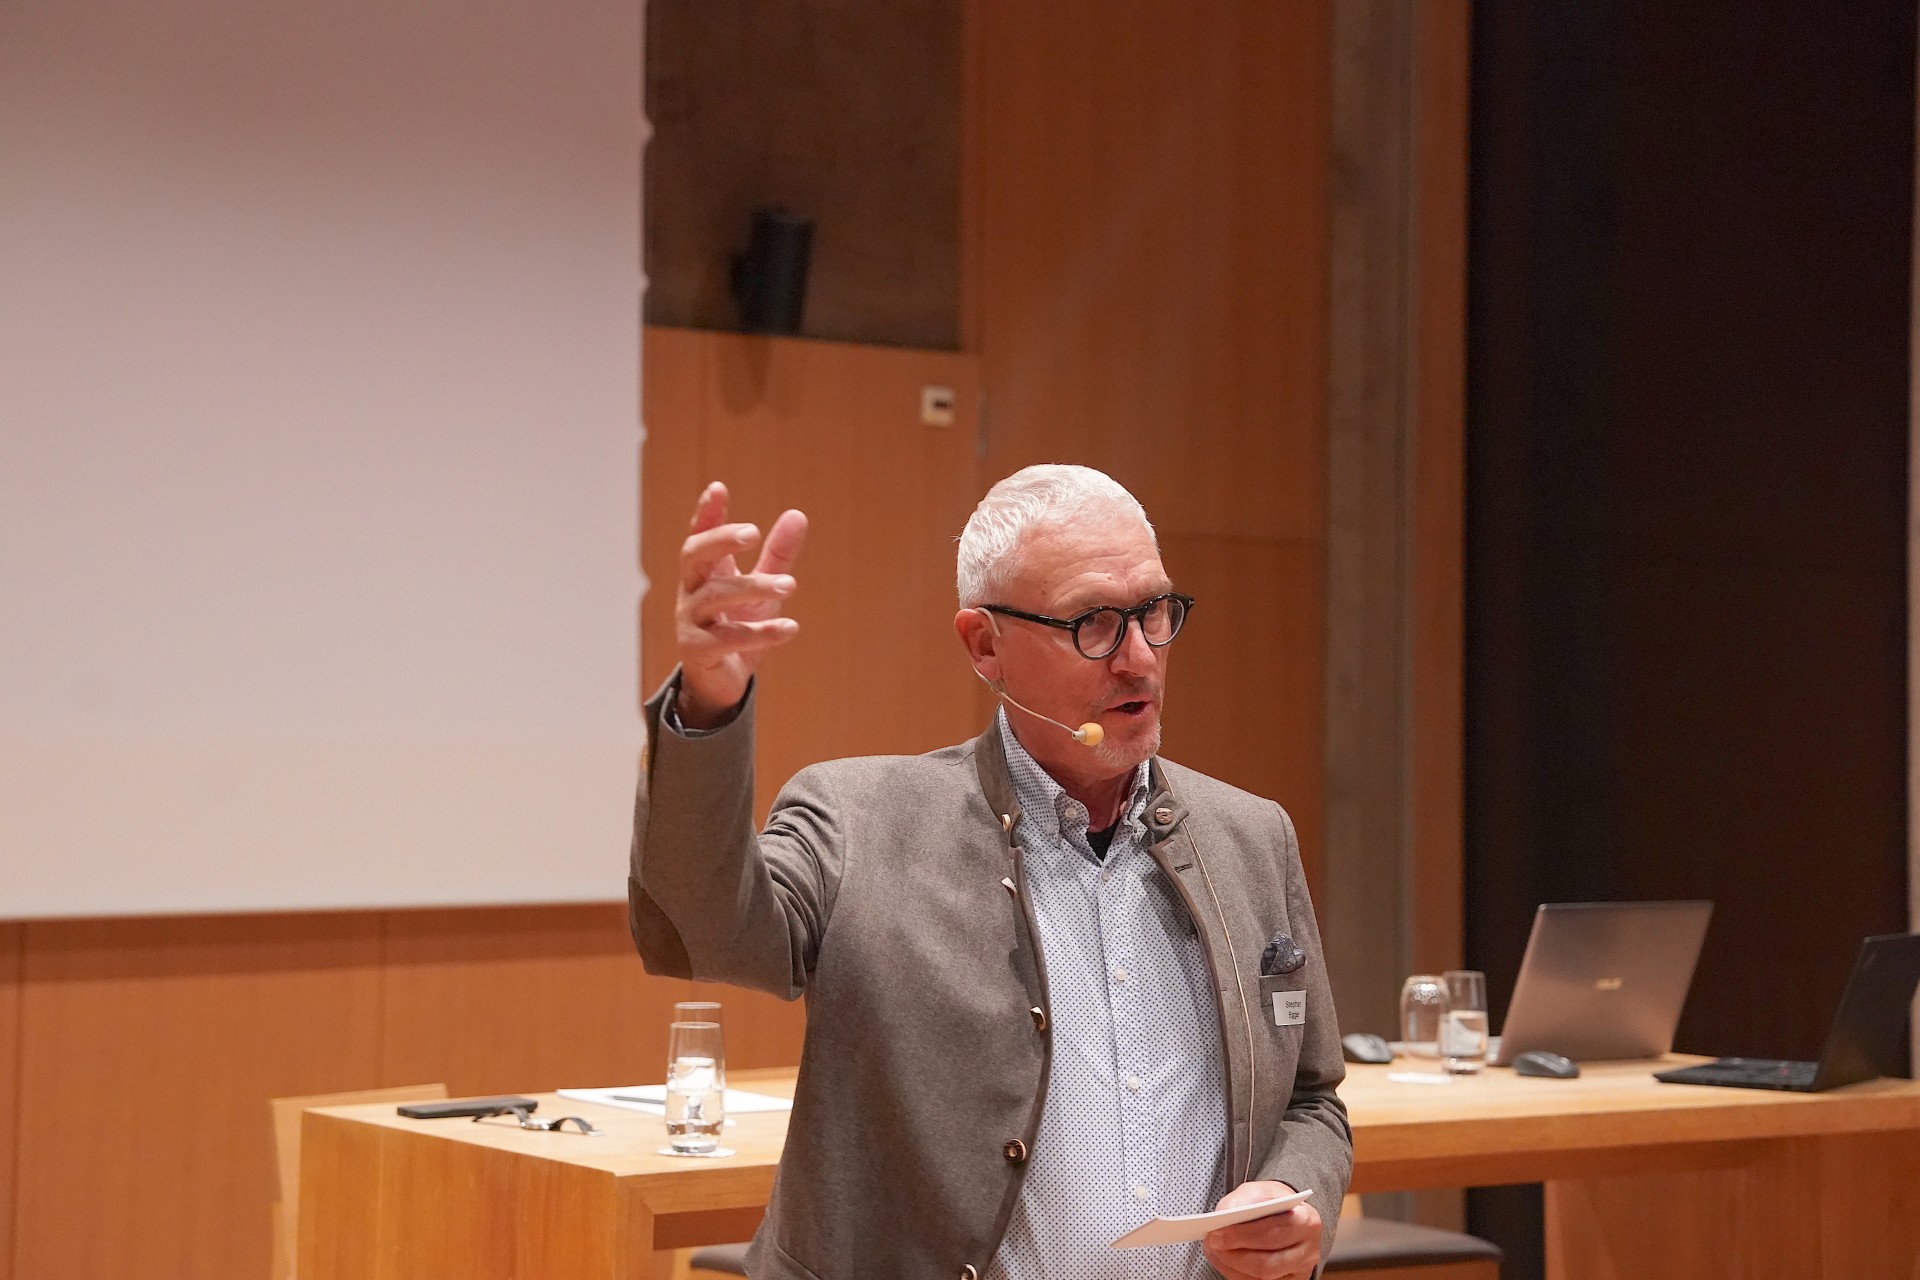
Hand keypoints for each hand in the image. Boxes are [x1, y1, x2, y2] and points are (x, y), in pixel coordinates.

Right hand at [675, 481, 807, 725]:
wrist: (721, 683)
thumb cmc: (737, 626)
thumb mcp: (761, 590)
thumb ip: (777, 555)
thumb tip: (798, 515)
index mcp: (704, 572)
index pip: (699, 536)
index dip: (706, 513)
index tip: (718, 488)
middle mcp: (691, 592)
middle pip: (693, 556)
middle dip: (720, 540)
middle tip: (753, 532)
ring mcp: (690, 622)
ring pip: (715, 597)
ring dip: (755, 589)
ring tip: (791, 586)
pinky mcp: (697, 651)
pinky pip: (727, 638)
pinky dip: (760, 634)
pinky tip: (790, 629)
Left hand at [1202, 1181, 1321, 1279]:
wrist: (1288, 1216)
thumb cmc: (1272, 1204)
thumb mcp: (1260, 1191)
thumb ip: (1244, 1199)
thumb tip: (1223, 1214)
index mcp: (1307, 1221)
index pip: (1274, 1232)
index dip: (1242, 1235)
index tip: (1216, 1230)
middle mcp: (1308, 1251)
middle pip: (1267, 1262)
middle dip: (1234, 1253)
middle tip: (1211, 1241)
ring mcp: (1299, 1272)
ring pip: (1262, 1277)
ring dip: (1232, 1264)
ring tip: (1214, 1249)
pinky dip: (1235, 1272)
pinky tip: (1223, 1259)